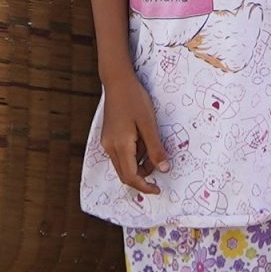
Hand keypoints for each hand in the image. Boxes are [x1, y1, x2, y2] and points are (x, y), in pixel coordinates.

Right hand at [99, 78, 169, 194]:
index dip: (145, 186)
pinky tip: (143, 140)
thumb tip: (164, 169)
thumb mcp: (149, 124)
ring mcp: (107, 142)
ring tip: (152, 146)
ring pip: (123, 165)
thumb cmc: (135, 100)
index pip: (131, 177)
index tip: (158, 189)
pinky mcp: (108, 137)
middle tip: (159, 164)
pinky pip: (121, 155)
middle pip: (125, 174)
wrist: (118, 82)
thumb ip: (155, 148)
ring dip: (139, 164)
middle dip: (143, 176)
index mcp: (120, 146)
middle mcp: (110, 147)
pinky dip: (134, 155)